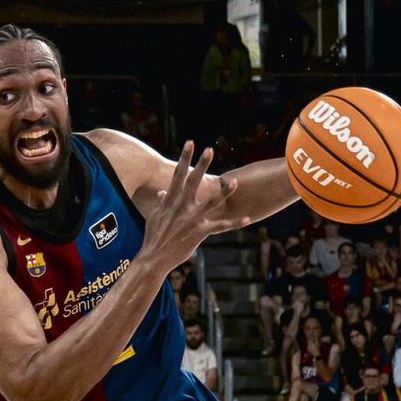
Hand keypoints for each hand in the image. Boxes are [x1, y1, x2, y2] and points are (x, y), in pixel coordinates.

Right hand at [140, 141, 245, 272]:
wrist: (153, 257)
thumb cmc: (153, 236)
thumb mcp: (154, 216)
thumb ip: (161, 202)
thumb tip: (163, 192)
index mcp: (171, 200)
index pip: (178, 174)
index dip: (185, 158)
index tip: (191, 142)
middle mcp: (181, 207)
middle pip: (193, 182)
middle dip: (201, 165)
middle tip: (209, 150)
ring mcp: (191, 219)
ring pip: (211, 202)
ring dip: (223, 192)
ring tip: (234, 182)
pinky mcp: (199, 233)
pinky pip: (220, 227)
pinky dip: (234, 223)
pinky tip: (247, 219)